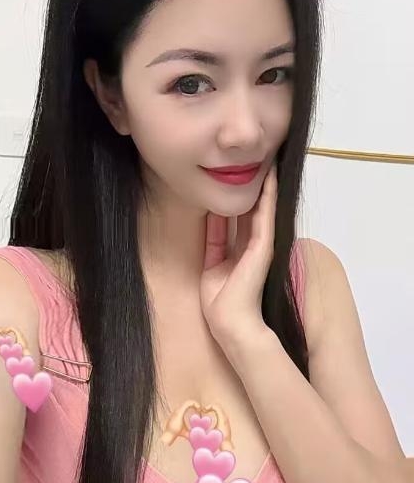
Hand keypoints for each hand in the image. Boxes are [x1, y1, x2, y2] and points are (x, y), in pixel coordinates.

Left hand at [199, 161, 277, 350]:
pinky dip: (268, 197)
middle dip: (258, 186)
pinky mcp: (265, 248)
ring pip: (264, 208)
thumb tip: (213, 215)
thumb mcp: (212, 263)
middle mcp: (255, 246)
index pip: (243, 218)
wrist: (230, 323)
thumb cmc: (219, 302)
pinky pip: (265, 216)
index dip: (244, 196)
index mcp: (241, 251)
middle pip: (256, 209)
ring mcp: (262, 246)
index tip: (244, 174)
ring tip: (270, 160)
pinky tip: (270, 178)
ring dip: (267, 185)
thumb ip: (215, 240)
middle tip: (263, 159)